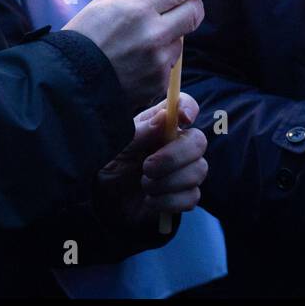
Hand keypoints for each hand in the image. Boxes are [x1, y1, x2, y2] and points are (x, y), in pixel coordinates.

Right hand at [64, 0, 205, 107]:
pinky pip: (170, 62)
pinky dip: (159, 59)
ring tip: (141, 41)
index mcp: (137, 7)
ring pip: (183, 39)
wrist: (69, 83)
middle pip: (195, 12)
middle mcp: (154, 33)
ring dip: (171, 35)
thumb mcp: (103, 2)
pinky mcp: (159, 82)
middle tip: (181, 5)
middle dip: (191, 5)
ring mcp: (159, 60)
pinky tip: (136, 61)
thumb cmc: (84, 36)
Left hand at [94, 93, 208, 231]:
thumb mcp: (117, 148)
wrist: (106, 200)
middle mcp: (177, 143)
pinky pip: (192, 197)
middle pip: (199, 141)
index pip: (185, 104)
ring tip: (144, 185)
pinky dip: (168, 201)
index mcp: (160, 124)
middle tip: (147, 167)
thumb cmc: (111, 166)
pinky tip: (150, 201)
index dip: (188, 107)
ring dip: (167, 182)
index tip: (183, 119)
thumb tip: (164, 116)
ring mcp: (184, 169)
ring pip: (198, 171)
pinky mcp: (184, 195)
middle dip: (174, 157)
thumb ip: (139, 133)